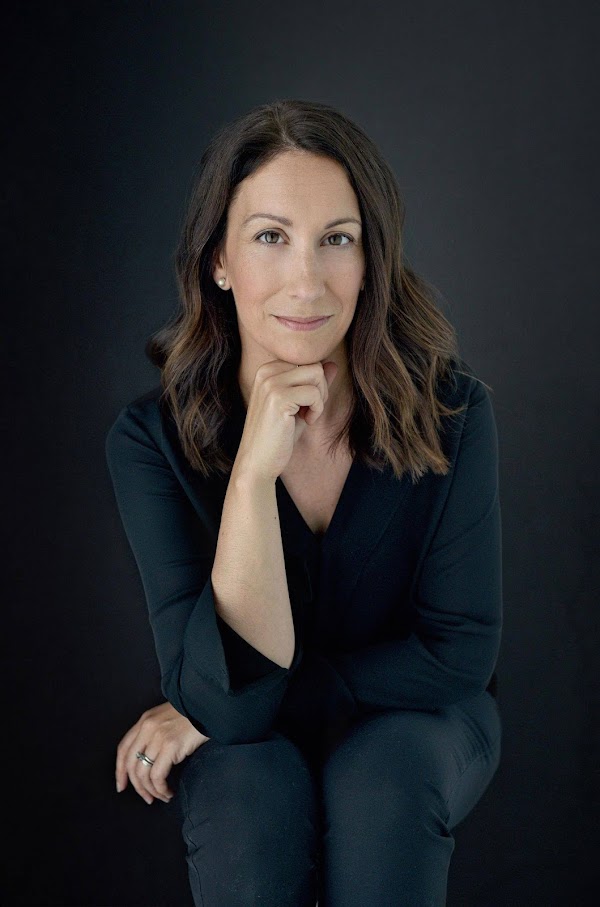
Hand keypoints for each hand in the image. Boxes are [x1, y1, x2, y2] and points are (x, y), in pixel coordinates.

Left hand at [116, 701, 209, 804]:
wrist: (208, 706)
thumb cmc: (191, 716)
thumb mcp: (165, 719)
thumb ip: (153, 734)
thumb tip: (147, 760)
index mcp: (144, 721)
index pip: (123, 749)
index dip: (120, 771)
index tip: (122, 786)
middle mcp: (147, 728)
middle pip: (131, 764)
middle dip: (137, 786)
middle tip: (147, 798)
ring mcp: (158, 737)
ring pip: (143, 773)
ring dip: (151, 791)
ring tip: (161, 796)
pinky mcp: (171, 746)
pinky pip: (158, 776)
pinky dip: (161, 789)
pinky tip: (168, 792)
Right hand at [235, 359, 338, 481]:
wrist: (258, 462)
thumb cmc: (279, 436)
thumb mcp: (300, 405)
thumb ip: (314, 384)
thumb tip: (332, 363)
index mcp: (267, 369)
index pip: (308, 361)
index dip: (315, 384)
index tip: (304, 405)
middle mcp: (266, 371)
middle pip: (314, 365)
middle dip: (321, 389)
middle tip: (309, 411)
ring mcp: (270, 383)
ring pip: (317, 374)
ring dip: (320, 399)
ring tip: (306, 416)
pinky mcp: (278, 398)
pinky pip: (314, 393)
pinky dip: (317, 410)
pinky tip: (306, 422)